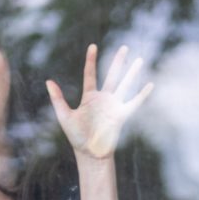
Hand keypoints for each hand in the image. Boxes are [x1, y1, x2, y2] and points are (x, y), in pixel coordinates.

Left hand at [47, 44, 152, 160]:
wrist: (89, 153)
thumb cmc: (76, 136)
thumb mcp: (64, 116)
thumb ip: (58, 99)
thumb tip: (48, 81)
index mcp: (89, 97)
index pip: (90, 75)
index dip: (91, 61)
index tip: (93, 46)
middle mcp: (103, 99)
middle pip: (112, 76)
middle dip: (118, 62)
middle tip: (124, 47)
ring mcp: (114, 106)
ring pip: (125, 85)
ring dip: (132, 73)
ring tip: (140, 60)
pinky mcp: (121, 115)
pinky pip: (133, 103)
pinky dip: (142, 95)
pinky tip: (150, 84)